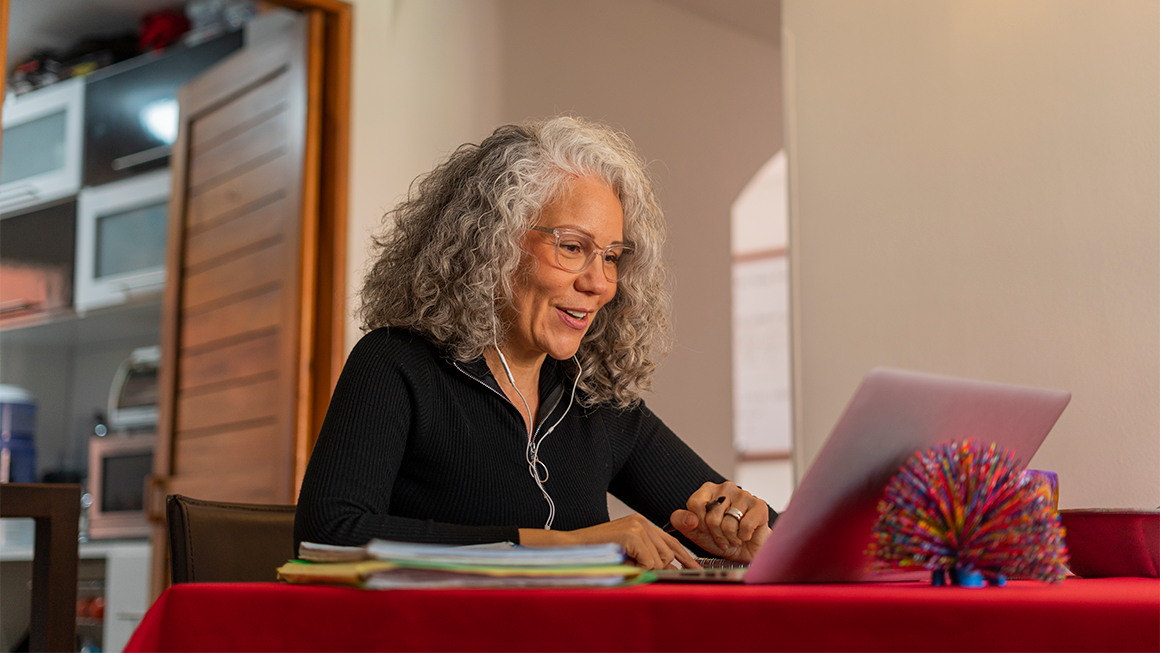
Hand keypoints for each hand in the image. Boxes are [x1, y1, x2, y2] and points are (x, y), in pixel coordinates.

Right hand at [519, 514, 701, 570]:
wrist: (572, 548)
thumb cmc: (597, 552)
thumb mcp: (627, 552)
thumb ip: (648, 555)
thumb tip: (671, 569)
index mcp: (641, 523)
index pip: (672, 540)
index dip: (686, 556)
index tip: (697, 568)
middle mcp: (642, 521)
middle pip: (668, 552)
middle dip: (660, 567)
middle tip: (641, 570)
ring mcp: (638, 526)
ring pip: (659, 559)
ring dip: (644, 567)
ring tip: (625, 562)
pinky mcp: (632, 534)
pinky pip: (648, 561)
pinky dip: (638, 568)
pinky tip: (624, 562)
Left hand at [670, 482, 770, 562]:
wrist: (744, 550)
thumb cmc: (719, 537)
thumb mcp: (693, 531)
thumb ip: (681, 521)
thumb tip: (690, 518)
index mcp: (708, 489)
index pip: (695, 504)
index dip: (699, 523)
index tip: (705, 529)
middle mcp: (726, 488)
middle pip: (711, 517)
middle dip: (716, 534)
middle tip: (723, 537)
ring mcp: (744, 494)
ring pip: (728, 524)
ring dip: (730, 538)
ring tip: (734, 537)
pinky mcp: (759, 505)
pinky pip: (745, 526)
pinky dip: (743, 537)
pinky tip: (745, 535)